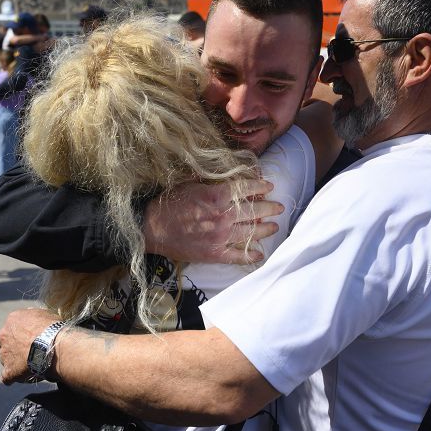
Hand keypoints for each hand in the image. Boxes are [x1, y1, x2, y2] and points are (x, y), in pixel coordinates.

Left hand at [0, 308, 63, 384]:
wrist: (53, 347)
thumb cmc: (53, 329)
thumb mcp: (45, 314)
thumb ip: (34, 316)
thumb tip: (33, 317)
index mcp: (12, 320)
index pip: (14, 327)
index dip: (24, 334)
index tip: (33, 338)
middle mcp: (4, 336)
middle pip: (8, 343)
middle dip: (17, 347)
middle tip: (32, 351)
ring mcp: (4, 354)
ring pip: (7, 359)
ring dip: (17, 361)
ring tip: (33, 364)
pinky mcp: (8, 371)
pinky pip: (7, 376)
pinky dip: (14, 377)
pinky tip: (23, 376)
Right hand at [143, 179, 283, 264]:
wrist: (152, 228)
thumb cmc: (169, 203)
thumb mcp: (191, 183)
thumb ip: (212, 180)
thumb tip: (230, 174)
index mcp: (216, 196)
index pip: (246, 189)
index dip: (260, 186)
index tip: (269, 186)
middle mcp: (222, 216)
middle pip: (254, 211)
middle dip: (270, 208)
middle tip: (279, 207)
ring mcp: (220, 237)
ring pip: (251, 233)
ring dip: (265, 229)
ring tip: (274, 227)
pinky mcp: (215, 253)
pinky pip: (238, 256)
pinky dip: (251, 255)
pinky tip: (259, 253)